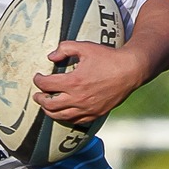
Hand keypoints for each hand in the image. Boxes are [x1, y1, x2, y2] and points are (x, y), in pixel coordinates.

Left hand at [30, 40, 150, 123]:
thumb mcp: (85, 47)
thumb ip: (65, 49)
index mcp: (73, 82)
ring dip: (49, 111)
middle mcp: (78, 98)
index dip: (38, 80)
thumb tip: (50, 57)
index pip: (46, 85)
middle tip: (37, 94)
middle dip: (39, 99)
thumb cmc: (108, 57)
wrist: (130, 70)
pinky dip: (65, 117)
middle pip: (49, 104)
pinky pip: (75, 121)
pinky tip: (63, 112)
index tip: (37, 77)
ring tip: (46, 105)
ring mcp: (87, 109)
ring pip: (60, 116)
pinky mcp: (95, 114)